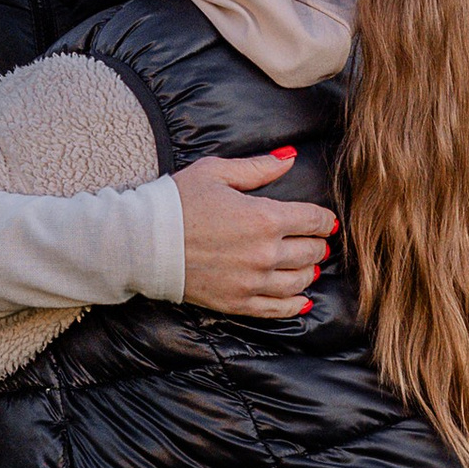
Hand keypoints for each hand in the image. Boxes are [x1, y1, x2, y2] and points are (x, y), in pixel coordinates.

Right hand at [175, 151, 335, 318]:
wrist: (143, 241)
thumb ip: (259, 167)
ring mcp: (252, 281)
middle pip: (311, 252)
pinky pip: (277, 309)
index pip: (313, 220)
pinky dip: (294, 305)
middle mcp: (265, 253)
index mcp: (265, 218)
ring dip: (309, 272)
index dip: (324, 219)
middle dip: (318, 244)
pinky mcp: (237, 302)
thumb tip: (291, 158)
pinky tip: (302, 301)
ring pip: (299, 281)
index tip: (325, 220)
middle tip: (316, 240)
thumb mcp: (217, 172)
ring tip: (309, 266)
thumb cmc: (178, 201)